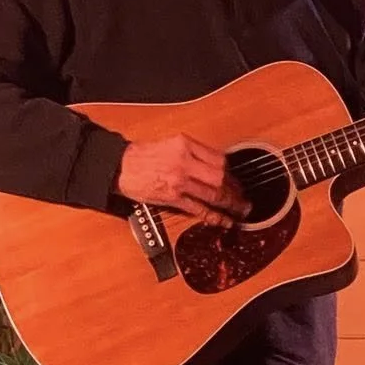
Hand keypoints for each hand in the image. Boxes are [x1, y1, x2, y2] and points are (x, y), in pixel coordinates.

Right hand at [116, 135, 250, 225]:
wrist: (121, 166)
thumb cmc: (144, 156)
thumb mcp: (171, 143)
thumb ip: (194, 152)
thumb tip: (215, 167)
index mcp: (185, 144)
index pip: (219, 159)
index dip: (232, 173)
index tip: (237, 181)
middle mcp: (184, 161)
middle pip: (220, 176)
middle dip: (236, 190)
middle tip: (243, 199)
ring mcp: (179, 181)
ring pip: (214, 193)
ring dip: (230, 204)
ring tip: (239, 210)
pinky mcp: (172, 198)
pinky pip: (199, 209)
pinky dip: (214, 216)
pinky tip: (224, 221)